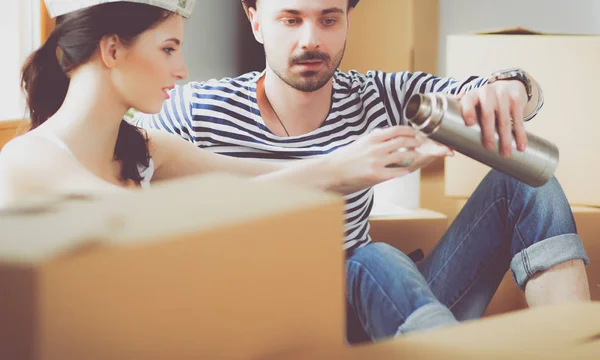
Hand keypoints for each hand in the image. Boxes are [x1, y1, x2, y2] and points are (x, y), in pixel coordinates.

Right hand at [324, 126, 447, 192]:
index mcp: (372, 138)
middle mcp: (377, 148)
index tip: (415, 133)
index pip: (397, 130)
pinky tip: (406, 170)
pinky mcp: (377, 176)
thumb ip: (373, 139)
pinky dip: (405, 170)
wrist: (331, 172)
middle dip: (415, 142)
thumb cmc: (343, 158)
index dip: (410, 131)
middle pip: (404, 141)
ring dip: (413, 156)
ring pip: (404, 156)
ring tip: (416, 156)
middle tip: (419, 145)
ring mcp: (378, 162)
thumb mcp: (359, 143)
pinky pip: (398, 172)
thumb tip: (383, 135)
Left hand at [459, 80, 528, 157]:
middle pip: (487, 114)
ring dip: (506, 138)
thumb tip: (450, 149)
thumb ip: (460, 122)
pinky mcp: (516, 99)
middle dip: (488, 132)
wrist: (506, 86)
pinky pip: (518, 119)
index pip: (468, 101)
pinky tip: (520, 145)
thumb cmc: (483, 104)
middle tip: (489, 147)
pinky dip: (520, 134)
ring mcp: (502, 94)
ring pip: (504, 119)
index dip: (468, 111)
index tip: (469, 124)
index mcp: (472, 95)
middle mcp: (487, 92)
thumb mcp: (472, 106)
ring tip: (506, 153)